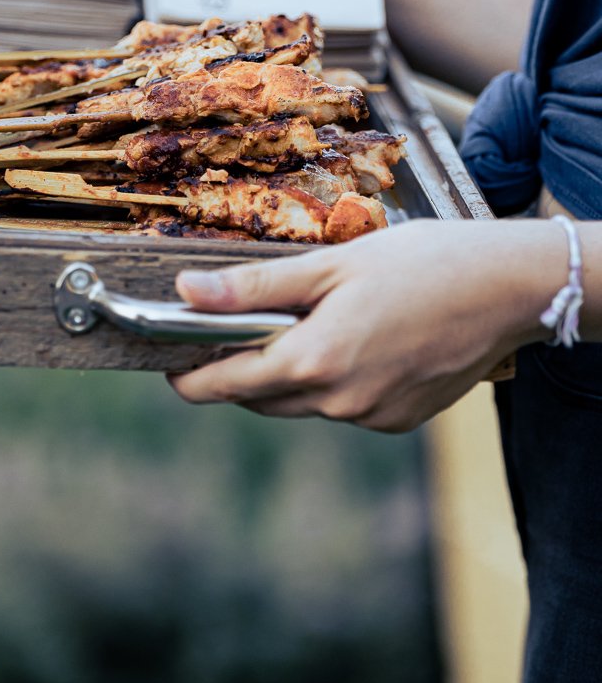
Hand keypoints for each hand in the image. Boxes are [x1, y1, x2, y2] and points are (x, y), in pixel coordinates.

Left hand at [167, 219, 563, 432]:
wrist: (510, 289)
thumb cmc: (423, 263)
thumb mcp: (331, 265)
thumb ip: (254, 286)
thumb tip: (186, 292)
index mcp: (314, 360)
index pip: (226, 384)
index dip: (190, 379)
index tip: (171, 369)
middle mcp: (338, 400)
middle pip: (260, 398)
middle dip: (240, 372)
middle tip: (237, 332)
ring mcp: (370, 415)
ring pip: (303, 404)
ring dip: (291, 374)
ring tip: (312, 324)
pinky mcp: (398, 420)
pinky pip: (344, 407)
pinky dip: (335, 382)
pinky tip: (359, 342)